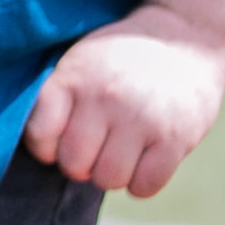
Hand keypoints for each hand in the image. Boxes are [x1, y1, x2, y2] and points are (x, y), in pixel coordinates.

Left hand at [23, 4, 224, 196]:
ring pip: (109, 179)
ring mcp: (141, 118)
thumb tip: (43, 151)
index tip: (60, 142)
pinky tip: (144, 163)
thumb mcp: (79, 63)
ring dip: (112, 175)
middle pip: (74, 164)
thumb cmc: (120, 59)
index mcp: (74, 78)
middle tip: (94, 151)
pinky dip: (141, 184)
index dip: (46, 148)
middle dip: (81, 165)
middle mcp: (105, 98)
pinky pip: (146, 185)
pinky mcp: (175, 138)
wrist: (184, 39)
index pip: (40, 134)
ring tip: (120, 154)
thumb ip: (57, 99)